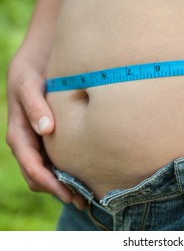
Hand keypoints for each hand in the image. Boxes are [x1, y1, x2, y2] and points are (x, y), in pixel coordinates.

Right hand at [6, 54, 84, 209]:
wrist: (38, 59)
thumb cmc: (31, 71)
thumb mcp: (28, 83)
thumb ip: (34, 105)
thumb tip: (45, 129)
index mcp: (19, 132)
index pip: (31, 165)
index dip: (48, 182)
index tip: (67, 193)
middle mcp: (28, 140)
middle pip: (38, 175)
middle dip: (57, 190)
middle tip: (82, 201)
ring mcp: (37, 140)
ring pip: (46, 171)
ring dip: (63, 185)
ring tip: (86, 195)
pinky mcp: (49, 135)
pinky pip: (54, 160)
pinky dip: (66, 171)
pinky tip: (84, 175)